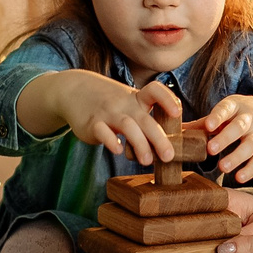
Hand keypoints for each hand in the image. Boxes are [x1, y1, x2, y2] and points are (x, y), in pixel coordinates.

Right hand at [63, 74, 181, 166]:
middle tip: (169, 156)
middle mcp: (125, 105)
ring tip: (147, 161)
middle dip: (159, 138)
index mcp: (137, 99)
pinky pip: (102, 131)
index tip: (178, 113)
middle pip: (145, 119)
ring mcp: (108, 113)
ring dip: (139, 144)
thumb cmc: (110, 103)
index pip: (155, 91)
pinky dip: (110, 141)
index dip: (168, 100)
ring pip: (127, 126)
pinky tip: (117, 151)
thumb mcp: (129, 103)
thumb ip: (146, 120)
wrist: (74, 91)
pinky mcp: (92, 124)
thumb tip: (168, 146)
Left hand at [198, 94, 252, 182]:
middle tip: (210, 150)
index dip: (218, 116)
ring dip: (236, 157)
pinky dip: (250, 170)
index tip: (209, 125)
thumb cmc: (244, 116)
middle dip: (225, 138)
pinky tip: (239, 178)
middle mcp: (250, 119)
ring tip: (222, 168)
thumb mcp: (228, 114)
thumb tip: (177, 130)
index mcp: (236, 106)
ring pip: (250, 145)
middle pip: (239, 127)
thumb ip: (204, 123)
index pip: (227, 108)